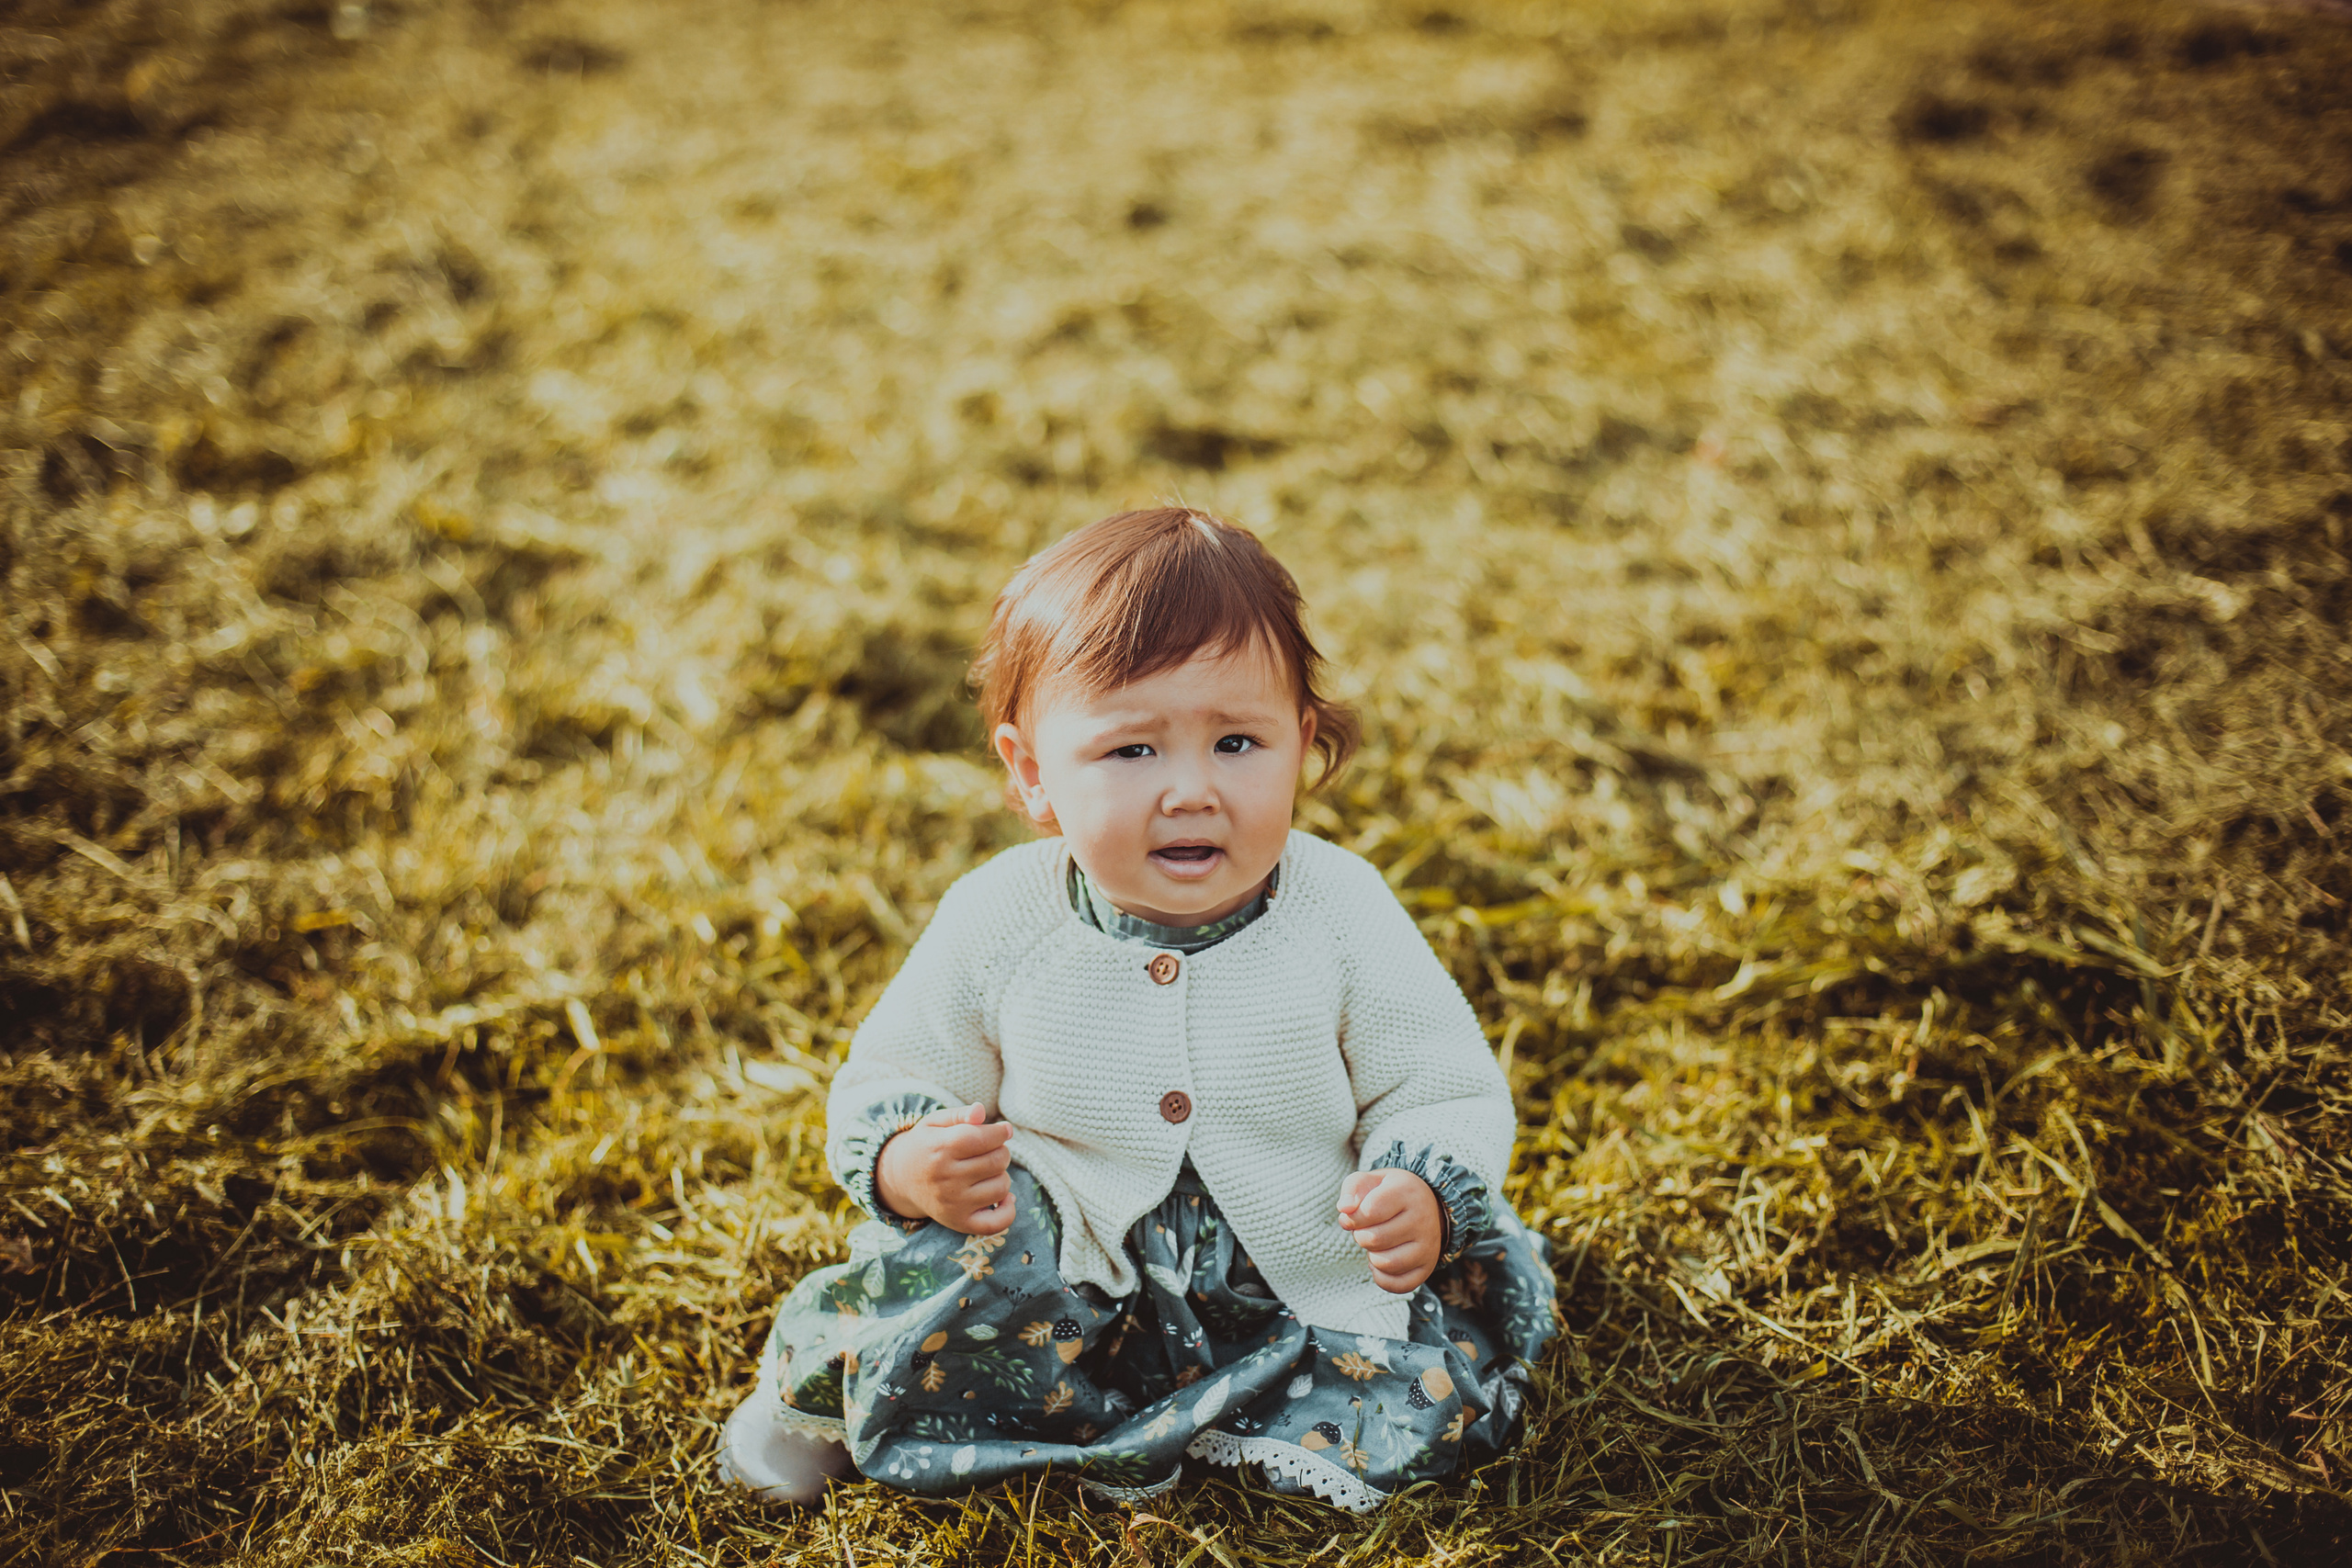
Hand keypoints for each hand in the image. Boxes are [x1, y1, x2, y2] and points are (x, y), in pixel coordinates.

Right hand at [874, 1103, 1015, 1234]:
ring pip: (1002, 1186)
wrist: (900, 1180)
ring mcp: (953, 1203)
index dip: (1000, 1132)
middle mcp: (946, 1178)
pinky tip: (1004, 1198)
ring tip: (986, 1171)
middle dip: (1001, 1151)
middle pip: (997, 1160)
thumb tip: (981, 1110)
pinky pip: (997, 1223)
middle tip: (989, 1151)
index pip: (985, 1138)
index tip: (1002, 1130)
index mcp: (940, 1149)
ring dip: (1001, 1175)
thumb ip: (960, 1114)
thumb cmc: (925, 1146)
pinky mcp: (959, 1222)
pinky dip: (1008, 1210)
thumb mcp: (935, 1123)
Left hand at [1336, 1169, 1441, 1293]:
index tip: (1353, 1214)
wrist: (1426, 1205)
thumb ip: (1352, 1189)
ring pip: (1385, 1264)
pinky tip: (1380, 1261)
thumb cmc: (1389, 1193)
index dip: (1353, 1216)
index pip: (1370, 1211)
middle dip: (1360, 1236)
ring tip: (1375, 1244)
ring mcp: (1428, 1246)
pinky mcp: (1427, 1268)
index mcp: (1407, 1192)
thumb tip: (1344, 1209)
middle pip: (1374, 1239)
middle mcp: (1423, 1219)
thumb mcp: (1371, 1181)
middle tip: (1366, 1228)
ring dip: (1371, 1256)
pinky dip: (1381, 1277)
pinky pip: (1399, 1285)